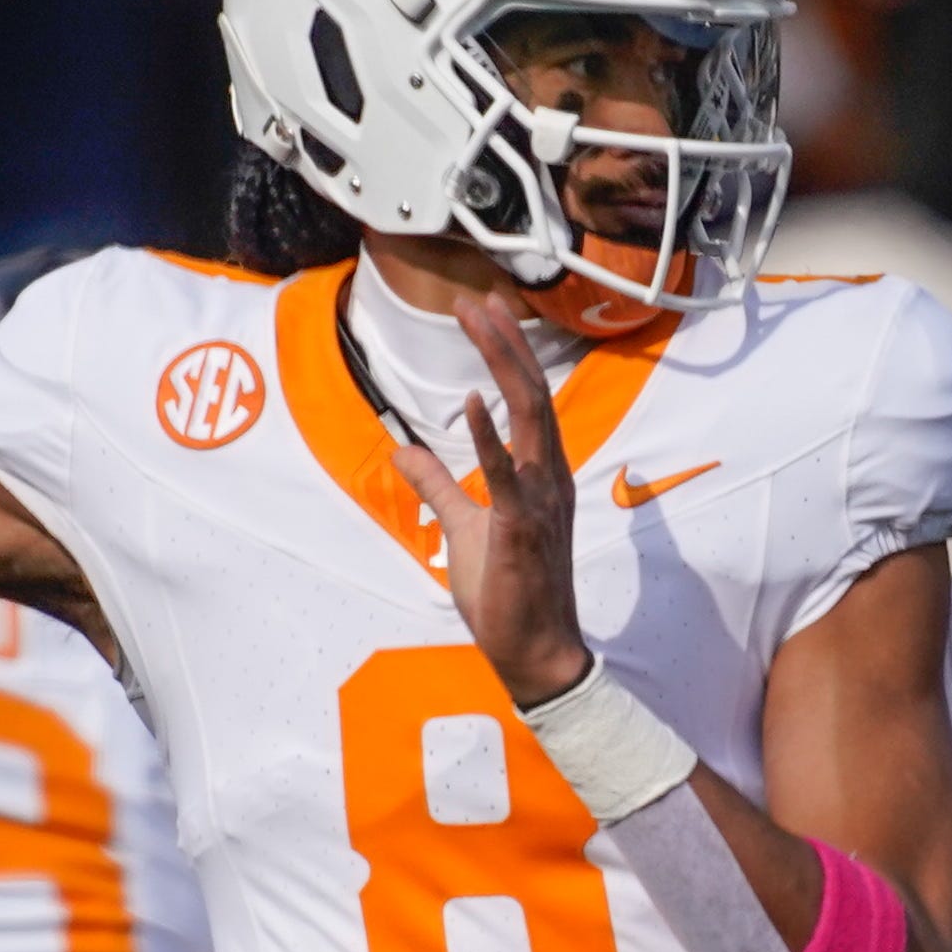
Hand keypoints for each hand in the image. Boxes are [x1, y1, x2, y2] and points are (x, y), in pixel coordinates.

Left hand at [390, 294, 592, 706]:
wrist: (533, 650)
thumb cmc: (505, 590)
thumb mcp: (462, 528)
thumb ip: (437, 485)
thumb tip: (401, 451)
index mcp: (540, 474)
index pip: (529, 399)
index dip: (508, 352)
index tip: (484, 310)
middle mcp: (549, 478)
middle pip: (534, 394)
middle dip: (505, 343)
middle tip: (477, 301)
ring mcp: (541, 502)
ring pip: (531, 419)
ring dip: (502, 367)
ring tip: (480, 323)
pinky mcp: (522, 531)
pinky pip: (510, 477)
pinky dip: (490, 438)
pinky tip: (470, 403)